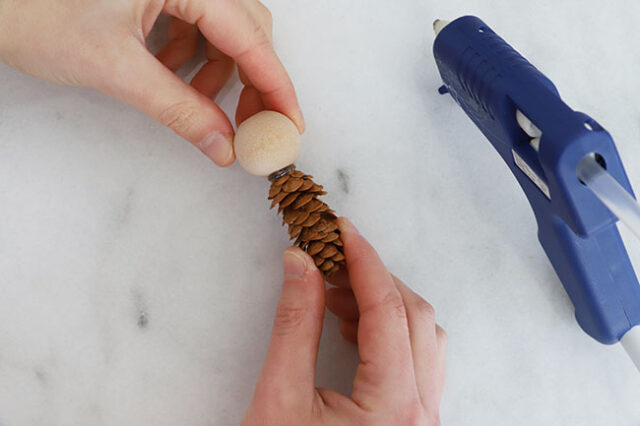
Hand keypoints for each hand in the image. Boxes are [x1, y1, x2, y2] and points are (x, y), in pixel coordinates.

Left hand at [0, 0, 302, 165]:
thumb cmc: (34, 12)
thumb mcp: (116, 68)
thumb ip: (178, 110)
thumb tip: (224, 147)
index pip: (249, 36)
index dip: (276, 84)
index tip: (290, 124)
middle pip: (248, 30)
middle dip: (253, 81)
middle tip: (251, 126)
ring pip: (225, 31)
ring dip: (223, 74)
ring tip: (202, 105)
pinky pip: (198, 29)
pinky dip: (197, 61)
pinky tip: (177, 78)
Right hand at [243, 218, 446, 424]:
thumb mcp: (279, 398)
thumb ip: (294, 324)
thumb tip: (299, 264)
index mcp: (394, 408)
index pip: (388, 310)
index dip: (364, 261)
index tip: (341, 229)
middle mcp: (422, 414)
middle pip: (416, 318)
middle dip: (374, 279)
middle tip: (330, 258)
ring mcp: (423, 421)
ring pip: (423, 338)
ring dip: (383, 304)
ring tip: (334, 292)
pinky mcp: (412, 423)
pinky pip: (416, 360)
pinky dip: (388, 332)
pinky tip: (350, 326)